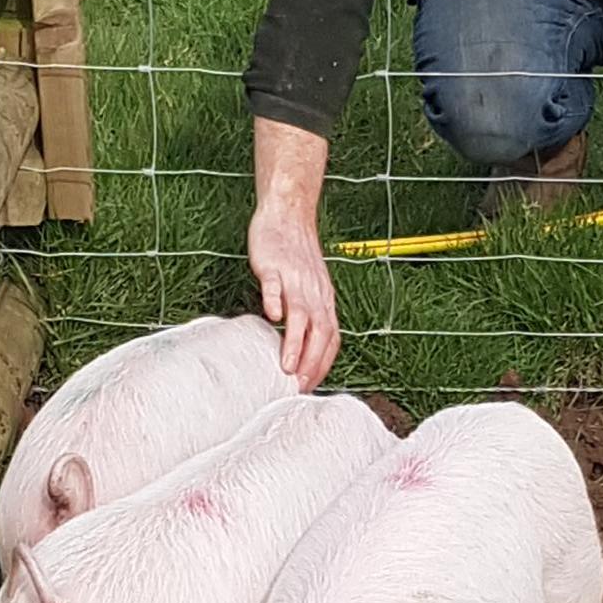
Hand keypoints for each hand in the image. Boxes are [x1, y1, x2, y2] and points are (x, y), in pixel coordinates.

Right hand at [248, 198, 339, 390]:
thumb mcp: (309, 288)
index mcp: (323, 300)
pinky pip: (275, 284)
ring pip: (300, 313)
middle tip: (300, 387)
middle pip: (320, 332)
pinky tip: (270, 316)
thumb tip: (301, 349)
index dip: (322, 364)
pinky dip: (274, 300)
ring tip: (287, 367)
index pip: (331, 338)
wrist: (288, 215)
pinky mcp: (274, 264)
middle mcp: (314, 292)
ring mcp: (294, 278)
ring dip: (296, 342)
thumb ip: (308, 316)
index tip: (310, 387)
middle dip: (312, 363)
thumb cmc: (295, 255)